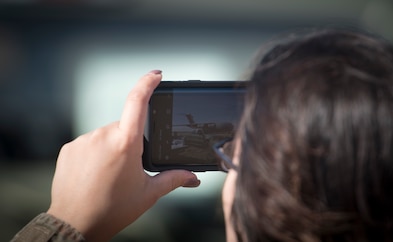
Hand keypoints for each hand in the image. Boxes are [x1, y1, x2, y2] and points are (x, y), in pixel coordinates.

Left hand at [47, 70, 199, 240]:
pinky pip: (89, 143)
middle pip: (124, 126)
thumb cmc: (112, 209)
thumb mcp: (148, 193)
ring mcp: (83, 141)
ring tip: (111, 174)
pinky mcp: (70, 149)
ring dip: (113, 147)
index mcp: (125, 143)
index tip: (156, 75)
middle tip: (130, 166)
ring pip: (106, 135)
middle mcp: (102, 136)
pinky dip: (96, 153)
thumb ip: (173, 179)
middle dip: (131, 140)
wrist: (75, 224)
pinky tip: (96, 174)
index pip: (137, 102)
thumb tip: (193, 177)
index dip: (147, 83)